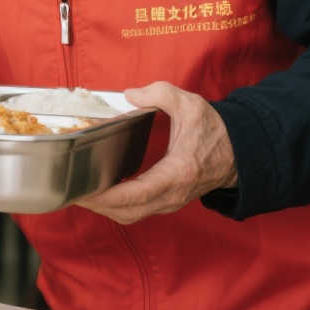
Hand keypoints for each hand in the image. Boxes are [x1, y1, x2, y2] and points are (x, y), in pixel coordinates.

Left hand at [75, 82, 236, 224]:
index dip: (108, 195)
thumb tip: (131, 94)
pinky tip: (98, 192)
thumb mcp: (190, 105)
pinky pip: (136, 211)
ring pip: (130, 215)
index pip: (138, 194)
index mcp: (177, 174)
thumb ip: (160, 94)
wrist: (240, 153)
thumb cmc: (215, 132)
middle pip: (126, 211)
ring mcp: (170, 202)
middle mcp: (172, 195)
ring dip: (103, 208)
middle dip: (96, 204)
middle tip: (70, 190)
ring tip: (78, 192)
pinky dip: (115, 206)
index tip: (84, 189)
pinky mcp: (166, 202)